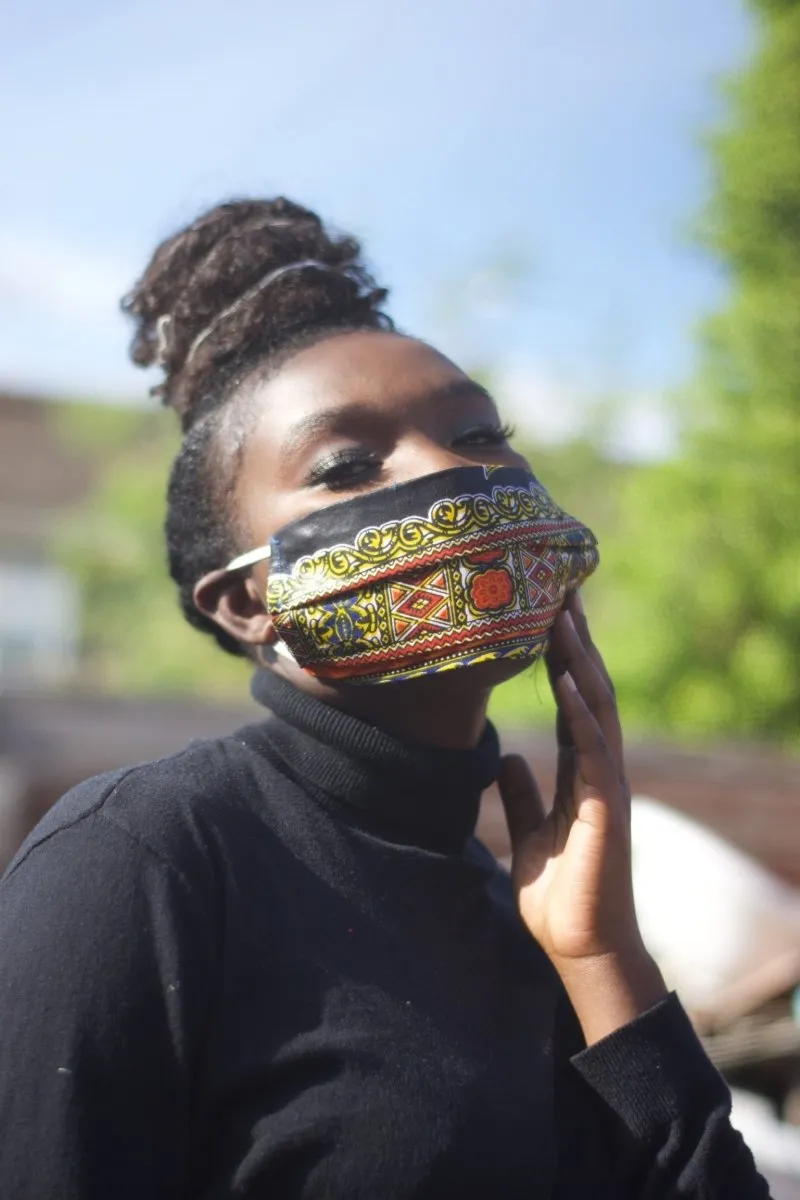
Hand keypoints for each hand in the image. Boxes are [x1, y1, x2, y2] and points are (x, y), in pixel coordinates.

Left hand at [498, 592, 665, 1040]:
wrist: (579, 948)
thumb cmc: (558, 895)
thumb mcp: (529, 833)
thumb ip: (521, 795)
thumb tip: (503, 759)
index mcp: (581, 771)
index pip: (573, 699)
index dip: (560, 656)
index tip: (544, 611)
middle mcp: (598, 769)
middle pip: (590, 690)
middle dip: (574, 641)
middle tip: (557, 588)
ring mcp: (607, 787)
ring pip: (599, 710)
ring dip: (580, 662)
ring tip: (562, 616)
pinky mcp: (606, 811)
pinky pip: (596, 752)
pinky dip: (583, 714)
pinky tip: (568, 681)